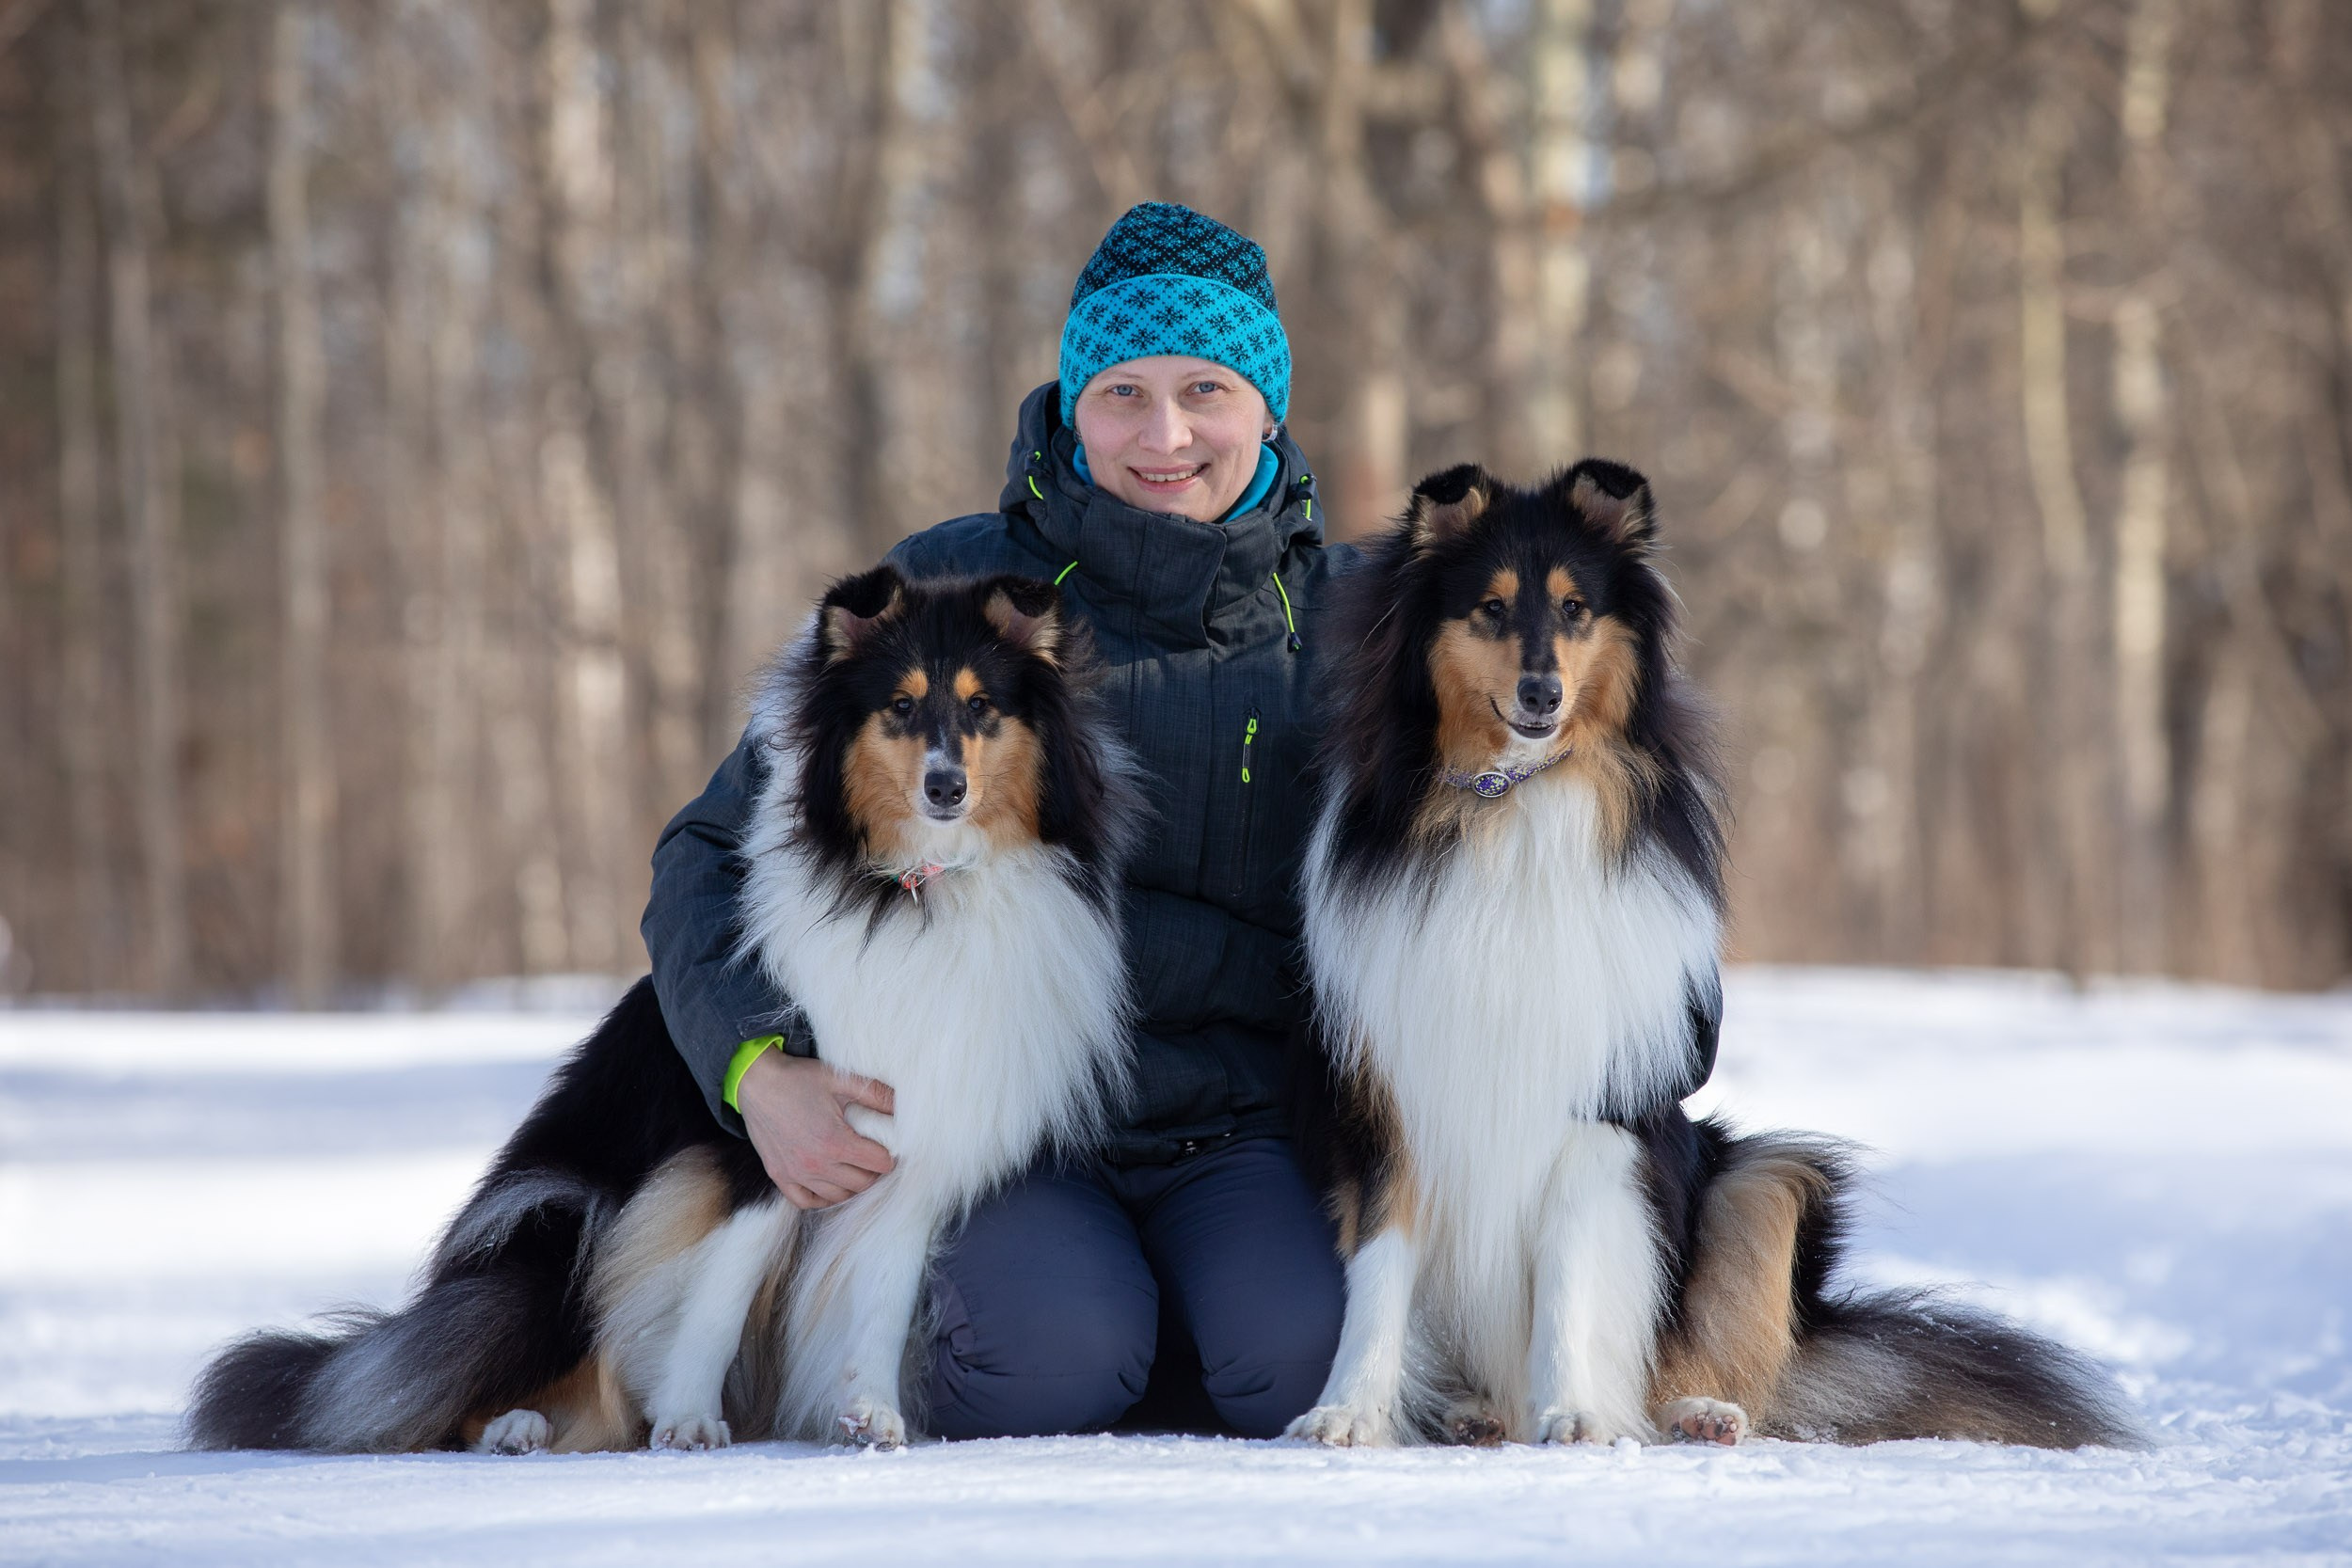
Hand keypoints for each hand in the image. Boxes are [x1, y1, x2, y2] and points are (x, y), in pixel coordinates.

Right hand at [734, 1049, 895, 1209]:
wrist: (755, 1082)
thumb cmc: (798, 1079)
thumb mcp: (841, 1079)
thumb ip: (876, 1093)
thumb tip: (903, 1105)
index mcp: (835, 1141)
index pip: (880, 1164)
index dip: (890, 1155)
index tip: (889, 1147)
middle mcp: (816, 1164)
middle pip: (862, 1184)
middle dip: (874, 1172)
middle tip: (874, 1157)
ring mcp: (796, 1173)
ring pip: (838, 1196)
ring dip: (852, 1185)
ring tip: (855, 1168)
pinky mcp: (779, 1175)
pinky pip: (806, 1202)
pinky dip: (822, 1198)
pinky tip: (830, 1185)